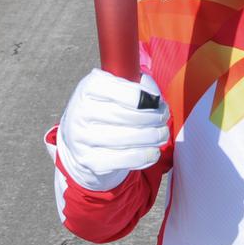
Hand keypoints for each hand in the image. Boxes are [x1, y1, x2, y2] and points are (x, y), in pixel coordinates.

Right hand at [57, 68, 169, 189]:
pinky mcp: (88, 160)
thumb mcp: (116, 88)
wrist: (79, 140)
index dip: (148, 98)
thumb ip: (138, 84)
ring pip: (131, 138)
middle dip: (155, 118)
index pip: (127, 92)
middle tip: (164, 119)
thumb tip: (154, 98)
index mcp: (90, 87)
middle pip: (131, 116)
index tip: (158, 102)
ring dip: (154, 137)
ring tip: (162, 134)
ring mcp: (82, 137)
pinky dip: (145, 156)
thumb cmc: (106, 108)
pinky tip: (153, 151)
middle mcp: (81, 110)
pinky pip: (125, 159)